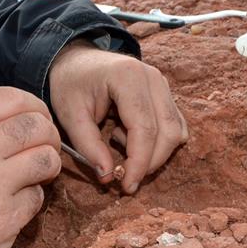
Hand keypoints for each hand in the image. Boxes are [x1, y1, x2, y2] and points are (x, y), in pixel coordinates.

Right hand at [0, 86, 61, 247]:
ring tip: (38, 173)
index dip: (32, 105)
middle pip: (35, 126)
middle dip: (47, 134)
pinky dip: (31, 199)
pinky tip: (14, 203)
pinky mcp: (5, 219)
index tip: (37, 117)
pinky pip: (36, 198)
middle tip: (44, 145)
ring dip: (47, 164)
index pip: (9, 98)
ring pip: (45, 159)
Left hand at [48, 41, 187, 193]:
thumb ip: (88, 147)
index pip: (145, 129)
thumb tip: (108, 177)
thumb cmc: (71, 85)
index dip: (139, 162)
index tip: (127, 186)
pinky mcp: (165, 94)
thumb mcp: (70, 116)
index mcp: (128, 77)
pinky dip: (158, 142)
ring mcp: (163, 84)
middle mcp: (153, 78)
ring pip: (175, 132)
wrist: (76, 60)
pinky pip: (174, 126)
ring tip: (118, 145)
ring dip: (154, 153)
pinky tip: (128, 136)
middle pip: (167, 132)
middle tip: (124, 179)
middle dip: (149, 163)